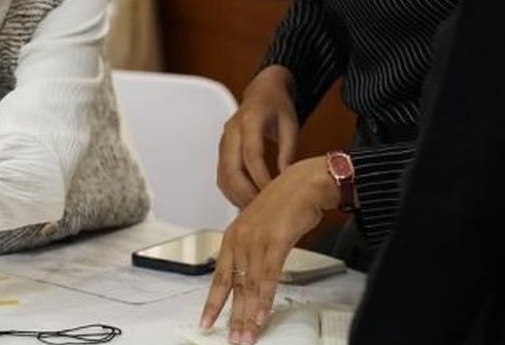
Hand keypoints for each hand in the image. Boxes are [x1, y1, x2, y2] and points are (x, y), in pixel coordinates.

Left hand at [199, 156, 339, 343]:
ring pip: (249, 286)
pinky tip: (261, 316)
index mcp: (233, 238)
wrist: (305, 183)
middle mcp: (239, 239)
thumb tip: (250, 278)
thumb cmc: (285, 205)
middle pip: (232, 286)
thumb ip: (252, 253)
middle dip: (230, 317)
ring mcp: (256, 240)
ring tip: (246, 336)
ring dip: (248, 315)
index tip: (207, 322)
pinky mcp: (275, 242)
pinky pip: (268, 277)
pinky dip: (265, 300)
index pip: (219, 277)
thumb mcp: (261, 230)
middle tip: (230, 338)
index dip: (213, 302)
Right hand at [218, 66, 299, 206]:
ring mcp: (223, 141)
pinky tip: (244, 200)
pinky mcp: (222, 150)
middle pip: (231, 169)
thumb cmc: (277, 105)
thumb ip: (288, 151)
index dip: (261, 178)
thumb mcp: (291, 125)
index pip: (252, 156)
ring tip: (254, 210)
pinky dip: (231, 191)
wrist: (262, 92)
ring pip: (223, 175)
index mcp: (249, 121)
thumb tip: (286, 178)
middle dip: (246, 193)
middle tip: (262, 209)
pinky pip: (222, 175)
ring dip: (237, 195)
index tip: (274, 194)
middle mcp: (231, 132)